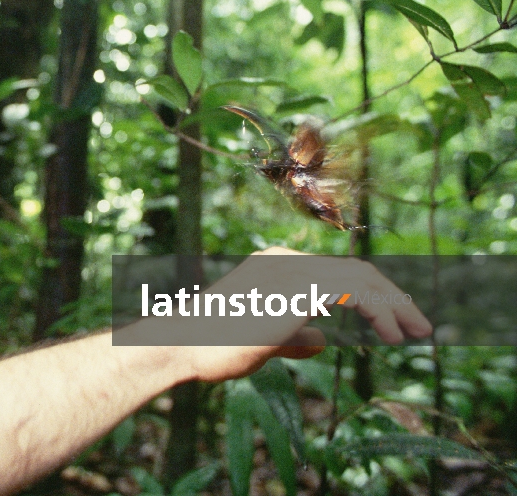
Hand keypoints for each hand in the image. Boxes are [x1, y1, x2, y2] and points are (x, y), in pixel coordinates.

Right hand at [181, 246, 431, 381]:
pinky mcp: (296, 288)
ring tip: (415, 333)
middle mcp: (286, 260)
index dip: (374, 296)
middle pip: (356, 270)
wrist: (185, 345)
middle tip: (420, 327)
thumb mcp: (264, 338)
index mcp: (277, 265)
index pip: (338, 273)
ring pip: (361, 277)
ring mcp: (291, 270)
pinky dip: (379, 311)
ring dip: (394, 305)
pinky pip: (354, 292)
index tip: (396, 323)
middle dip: (393, 298)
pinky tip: (389, 336)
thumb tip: (322, 340)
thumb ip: (294, 334)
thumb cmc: (216, 345)